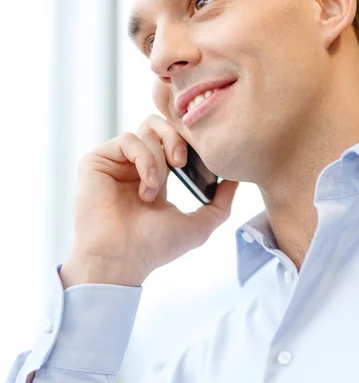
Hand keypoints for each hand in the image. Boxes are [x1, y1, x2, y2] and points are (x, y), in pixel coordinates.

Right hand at [60, 115, 238, 287]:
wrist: (121, 259)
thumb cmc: (154, 247)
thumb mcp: (198, 226)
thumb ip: (221, 203)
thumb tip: (237, 179)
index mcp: (156, 175)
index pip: (173, 139)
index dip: (189, 140)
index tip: (201, 155)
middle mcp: (134, 164)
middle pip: (159, 124)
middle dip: (176, 137)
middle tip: (182, 163)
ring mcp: (115, 161)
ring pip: (145, 131)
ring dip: (158, 159)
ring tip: (155, 189)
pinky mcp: (97, 160)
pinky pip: (128, 140)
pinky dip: (144, 160)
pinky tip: (145, 186)